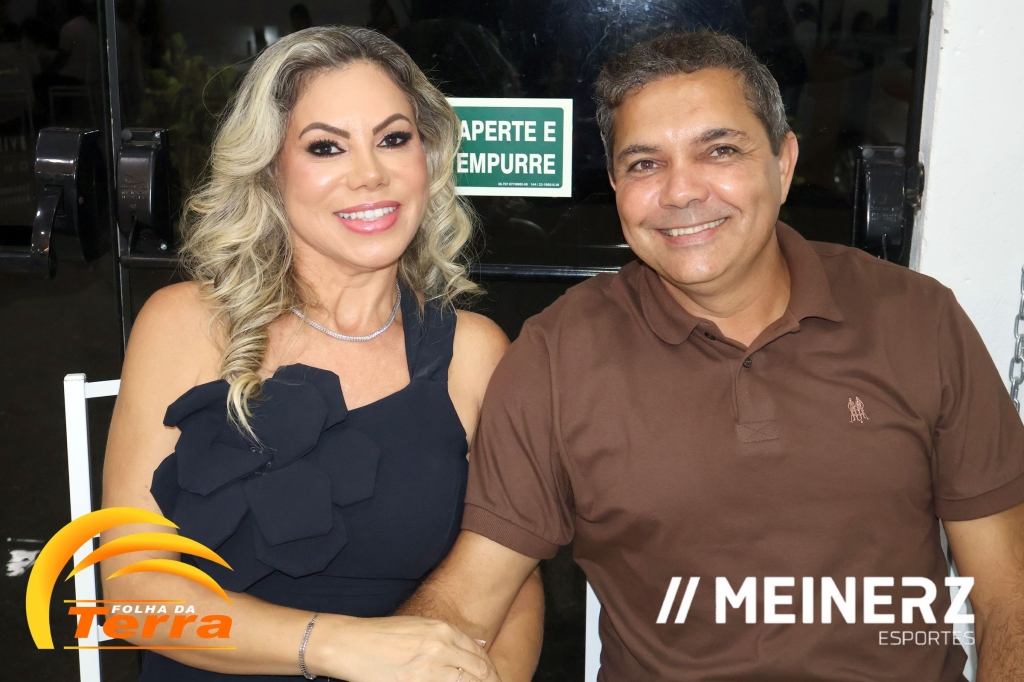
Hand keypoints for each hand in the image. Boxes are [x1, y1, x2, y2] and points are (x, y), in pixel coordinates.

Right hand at [310, 615, 497, 681]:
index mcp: (443, 631)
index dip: (490, 671)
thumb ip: (447, 638)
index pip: (480, 654)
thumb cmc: (381, 635)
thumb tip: (477, 647)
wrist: (349, 643)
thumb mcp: (419, 627)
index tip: (493, 678)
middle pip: (480, 672)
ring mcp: (429, 669)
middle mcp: (441, 648)